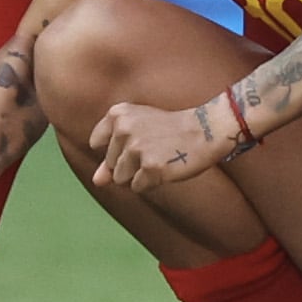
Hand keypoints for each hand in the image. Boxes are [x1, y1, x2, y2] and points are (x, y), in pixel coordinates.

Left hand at [79, 95, 230, 192]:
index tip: (137, 138)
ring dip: (139, 174)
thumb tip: (97, 181)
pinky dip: (150, 183)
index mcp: (118, 114)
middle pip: (110, 164)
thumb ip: (111, 157)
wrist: (205, 131)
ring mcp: (136, 148)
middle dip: (130, 163)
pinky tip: (165, 167)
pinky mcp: (150, 167)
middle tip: (155, 146)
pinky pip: (137, 187)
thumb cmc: (170, 132)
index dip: (115, 147)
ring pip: (120, 179)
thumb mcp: (137, 134)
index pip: (96, 143)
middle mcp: (123, 128)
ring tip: (159, 156)